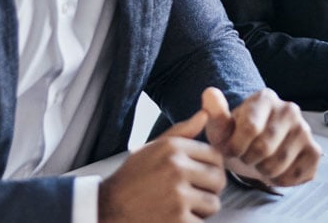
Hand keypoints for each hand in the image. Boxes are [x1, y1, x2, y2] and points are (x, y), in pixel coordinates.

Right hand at [99, 108, 225, 221]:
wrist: (108, 208)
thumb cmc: (132, 179)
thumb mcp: (153, 148)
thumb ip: (182, 132)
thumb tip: (205, 115)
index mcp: (173, 148)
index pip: (216, 156)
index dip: (210, 169)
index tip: (197, 177)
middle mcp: (177, 168)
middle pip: (219, 180)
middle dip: (208, 189)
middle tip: (190, 195)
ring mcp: (178, 196)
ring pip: (213, 204)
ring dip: (201, 210)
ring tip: (180, 207)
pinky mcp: (178, 221)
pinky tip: (174, 219)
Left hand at [202, 87, 320, 187]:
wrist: (255, 146)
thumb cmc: (237, 136)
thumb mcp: (220, 127)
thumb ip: (215, 114)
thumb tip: (210, 94)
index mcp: (265, 98)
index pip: (251, 128)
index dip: (236, 147)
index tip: (232, 148)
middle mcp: (289, 109)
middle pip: (264, 148)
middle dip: (249, 160)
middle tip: (247, 157)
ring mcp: (304, 129)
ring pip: (279, 164)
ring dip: (264, 171)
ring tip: (260, 162)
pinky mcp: (314, 150)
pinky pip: (298, 173)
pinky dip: (283, 180)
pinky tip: (275, 171)